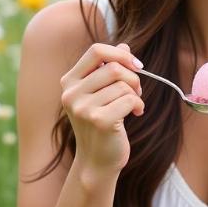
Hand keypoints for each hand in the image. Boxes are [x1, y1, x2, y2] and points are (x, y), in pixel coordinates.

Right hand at [59, 41, 143, 174]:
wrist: (97, 161)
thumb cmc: (102, 124)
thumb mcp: (102, 94)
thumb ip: (109, 69)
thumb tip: (124, 45)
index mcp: (69, 82)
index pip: (96, 51)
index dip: (121, 54)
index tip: (136, 65)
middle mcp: (71, 94)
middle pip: (113, 67)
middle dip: (133, 77)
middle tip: (137, 90)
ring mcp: (82, 108)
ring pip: (123, 85)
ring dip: (136, 94)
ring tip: (134, 105)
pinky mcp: (99, 121)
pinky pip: (129, 99)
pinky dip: (138, 104)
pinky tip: (136, 114)